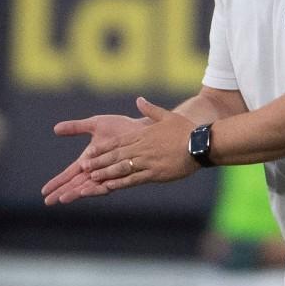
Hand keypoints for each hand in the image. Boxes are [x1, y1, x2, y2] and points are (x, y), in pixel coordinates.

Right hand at [41, 113, 149, 204]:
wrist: (142, 128)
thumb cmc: (121, 127)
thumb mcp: (94, 125)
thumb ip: (76, 127)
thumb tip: (55, 129)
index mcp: (89, 160)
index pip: (69, 174)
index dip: (57, 182)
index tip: (44, 190)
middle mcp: (97, 170)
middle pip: (75, 184)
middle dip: (62, 192)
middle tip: (48, 202)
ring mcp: (109, 173)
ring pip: (89, 187)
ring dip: (76, 193)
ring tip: (63, 198)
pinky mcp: (121, 175)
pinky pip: (107, 184)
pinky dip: (95, 188)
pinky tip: (85, 191)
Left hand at [83, 97, 198, 189]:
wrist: (201, 144)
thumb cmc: (186, 130)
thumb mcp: (167, 116)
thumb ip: (150, 109)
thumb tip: (139, 99)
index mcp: (142, 135)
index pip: (117, 142)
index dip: (102, 148)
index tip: (89, 152)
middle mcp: (141, 148)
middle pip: (115, 155)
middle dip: (99, 162)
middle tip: (83, 167)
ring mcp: (147, 162)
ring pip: (121, 168)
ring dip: (105, 173)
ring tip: (92, 177)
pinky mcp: (155, 174)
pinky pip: (134, 179)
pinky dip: (120, 183)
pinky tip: (110, 186)